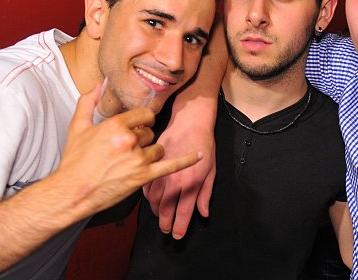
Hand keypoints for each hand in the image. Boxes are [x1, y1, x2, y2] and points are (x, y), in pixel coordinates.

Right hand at [53, 85, 202, 219]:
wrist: (71, 192)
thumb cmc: (74, 162)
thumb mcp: (77, 127)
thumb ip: (88, 102)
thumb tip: (98, 84)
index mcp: (115, 125)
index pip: (144, 114)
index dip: (142, 121)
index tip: (137, 127)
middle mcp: (129, 140)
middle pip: (150, 132)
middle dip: (142, 140)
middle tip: (125, 151)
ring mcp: (138, 159)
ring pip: (158, 148)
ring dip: (150, 154)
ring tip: (132, 162)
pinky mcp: (143, 176)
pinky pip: (171, 166)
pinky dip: (187, 161)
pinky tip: (199, 155)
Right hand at [143, 115, 215, 238]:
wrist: (190, 122)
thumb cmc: (203, 145)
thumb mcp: (211, 171)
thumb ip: (205, 194)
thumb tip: (203, 213)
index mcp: (191, 183)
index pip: (183, 213)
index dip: (180, 227)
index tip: (177, 235)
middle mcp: (174, 181)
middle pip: (165, 210)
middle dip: (165, 223)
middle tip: (166, 229)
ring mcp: (161, 173)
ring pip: (153, 200)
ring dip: (156, 211)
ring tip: (160, 215)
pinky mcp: (153, 164)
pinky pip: (146, 186)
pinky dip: (148, 195)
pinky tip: (152, 198)